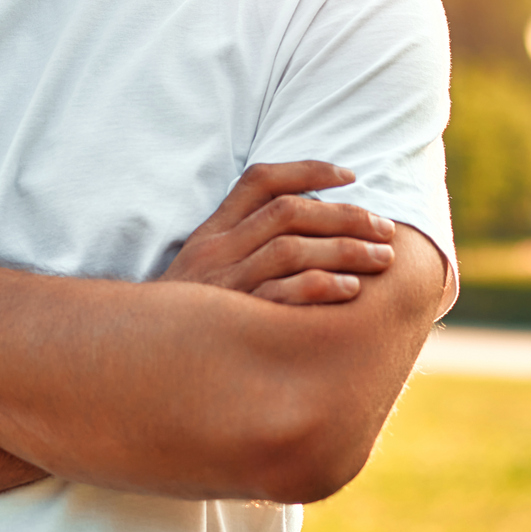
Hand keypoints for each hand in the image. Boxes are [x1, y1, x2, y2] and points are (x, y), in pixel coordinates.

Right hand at [162, 161, 395, 304]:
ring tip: (382, 258)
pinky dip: (321, 287)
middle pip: (288, 213)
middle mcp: (216, 251)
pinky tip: (351, 290)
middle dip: (344, 216)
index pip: (260, 181)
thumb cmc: (188, 319)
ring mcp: (224, 286)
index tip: (352, 175)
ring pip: (291, 249)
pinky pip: (284, 296)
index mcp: (212, 232)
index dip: (308, 170)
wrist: (145, 362)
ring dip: (345, 250)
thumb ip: (241, 244)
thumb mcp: (203, 272)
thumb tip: (303, 222)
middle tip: (385, 228)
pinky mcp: (235, 321)